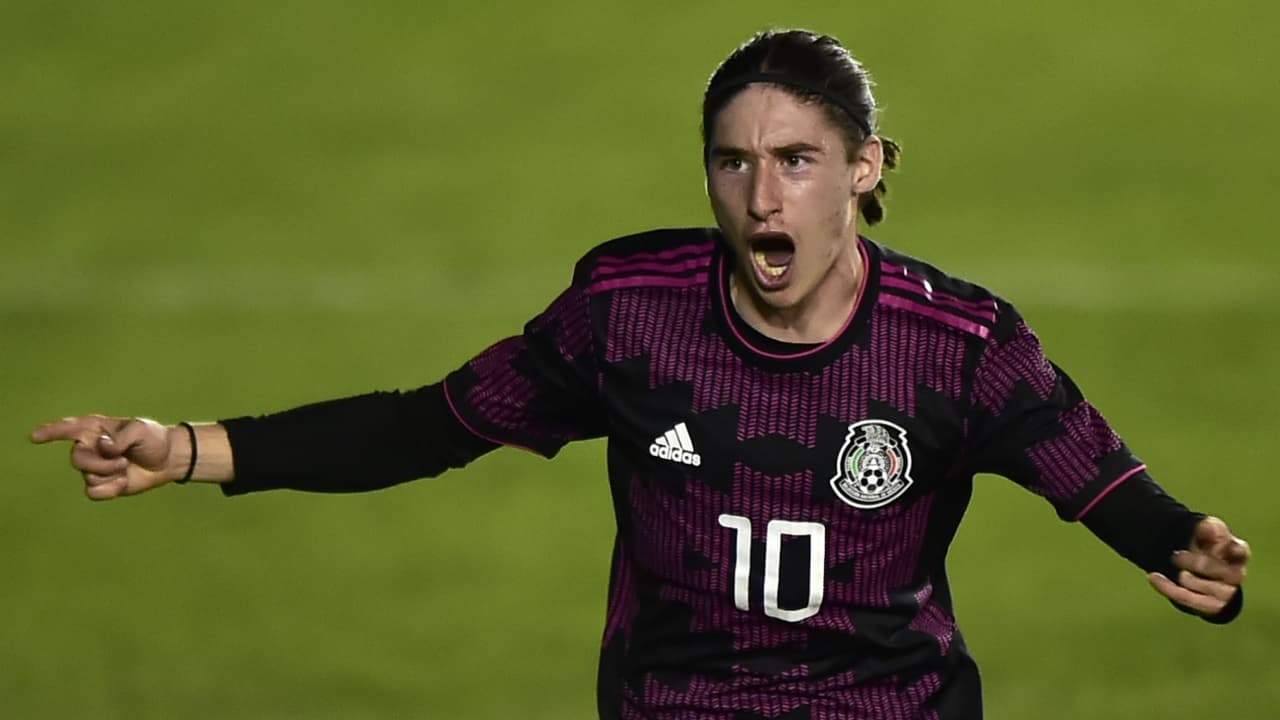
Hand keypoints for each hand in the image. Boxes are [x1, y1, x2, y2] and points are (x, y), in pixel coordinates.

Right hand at [30, 415, 186, 499]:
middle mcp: (91, 447)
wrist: (167, 460)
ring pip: (86, 476)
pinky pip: (93, 492)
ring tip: (125, 467)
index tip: (34, 437)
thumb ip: (119, 437)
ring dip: (109, 475)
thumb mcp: (140, 430)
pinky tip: (123, 483)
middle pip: (77, 459)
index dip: (50, 432)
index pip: (68, 428)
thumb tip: (102, 447)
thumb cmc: (153, 439)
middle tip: (122, 461)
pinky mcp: (102, 484)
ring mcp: (95, 466)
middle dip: (100, 464)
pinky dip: (109, 489)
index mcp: (96, 429)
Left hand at [1148, 516, 1249, 615]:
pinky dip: (1168, 588)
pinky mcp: (1212, 606)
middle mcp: (1237, 574)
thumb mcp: (1206, 530)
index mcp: (1239, 553)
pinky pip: (1189, 599)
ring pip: (1206, 588)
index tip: (1211, 546)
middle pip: (1222, 572)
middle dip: (1198, 564)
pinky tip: (1153, 577)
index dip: (1225, 548)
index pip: (1240, 551)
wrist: (1191, 567)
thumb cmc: (1203, 544)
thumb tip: (1210, 533)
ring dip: (1185, 578)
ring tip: (1172, 567)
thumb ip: (1209, 527)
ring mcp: (1227, 593)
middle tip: (1176, 555)